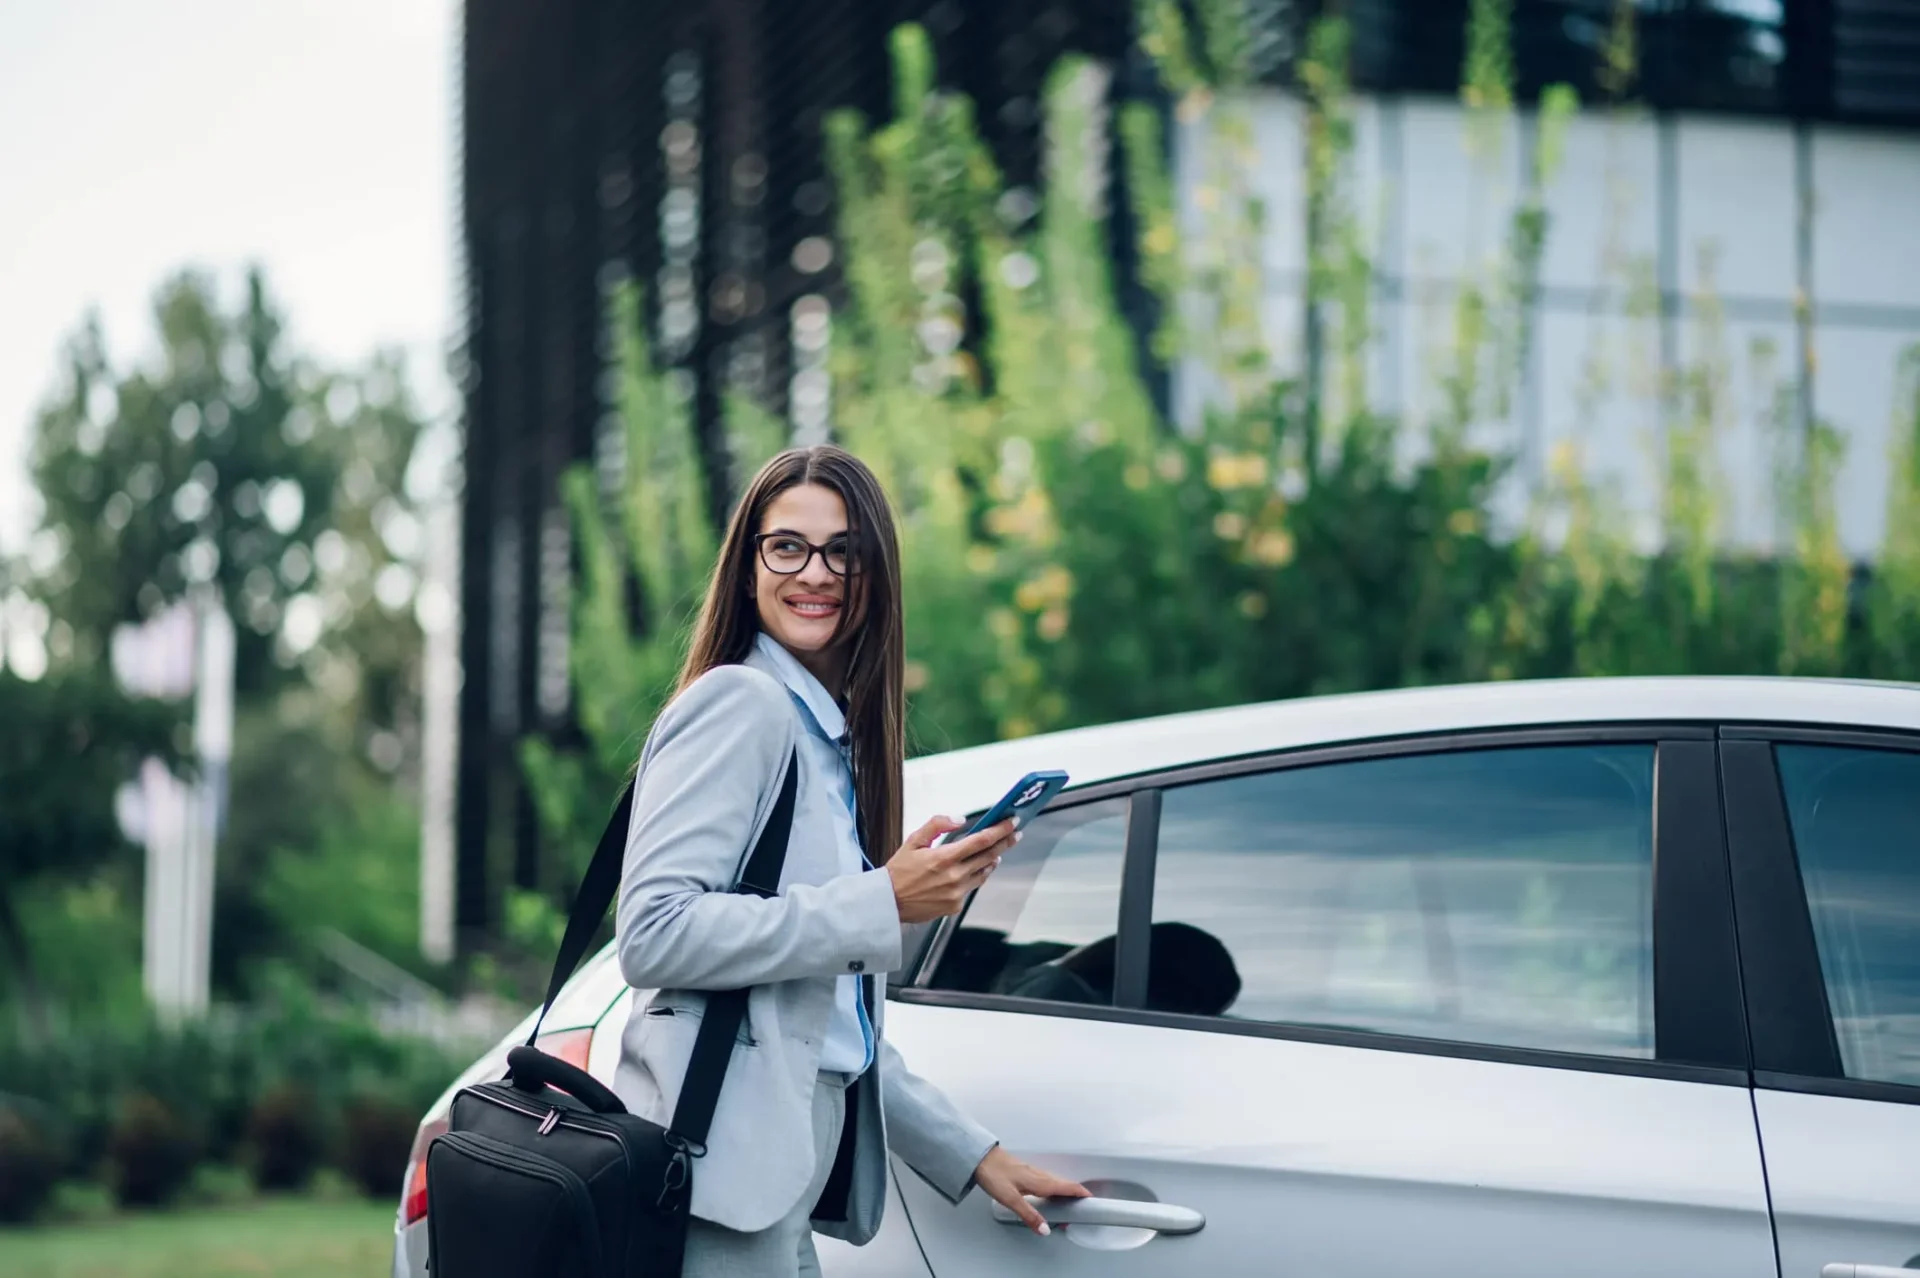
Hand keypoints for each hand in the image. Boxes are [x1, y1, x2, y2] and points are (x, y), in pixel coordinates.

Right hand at [886, 815, 1018, 923]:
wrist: (888, 902)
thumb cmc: (899, 871)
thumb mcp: (913, 841)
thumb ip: (937, 826)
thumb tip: (960, 819)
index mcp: (944, 858)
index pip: (981, 841)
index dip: (1000, 830)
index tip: (1012, 822)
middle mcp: (954, 876)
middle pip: (989, 855)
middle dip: (1005, 842)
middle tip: (1015, 833)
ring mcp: (957, 893)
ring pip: (984, 872)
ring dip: (993, 859)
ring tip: (998, 850)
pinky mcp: (955, 905)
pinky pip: (974, 886)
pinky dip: (979, 875)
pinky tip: (979, 868)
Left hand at [972, 1145, 1089, 1235]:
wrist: (980, 1157)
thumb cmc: (994, 1174)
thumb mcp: (1011, 1199)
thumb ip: (1029, 1215)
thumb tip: (1045, 1229)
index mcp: (1039, 1181)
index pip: (1066, 1187)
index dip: (1080, 1193)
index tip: (1091, 1199)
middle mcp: (1039, 1174)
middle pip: (1063, 1184)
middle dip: (1074, 1195)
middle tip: (1080, 1207)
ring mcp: (1032, 1171)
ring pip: (1054, 1181)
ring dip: (1064, 1191)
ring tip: (1067, 1202)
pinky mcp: (1025, 1170)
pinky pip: (1046, 1179)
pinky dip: (1053, 1187)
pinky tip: (1047, 1191)